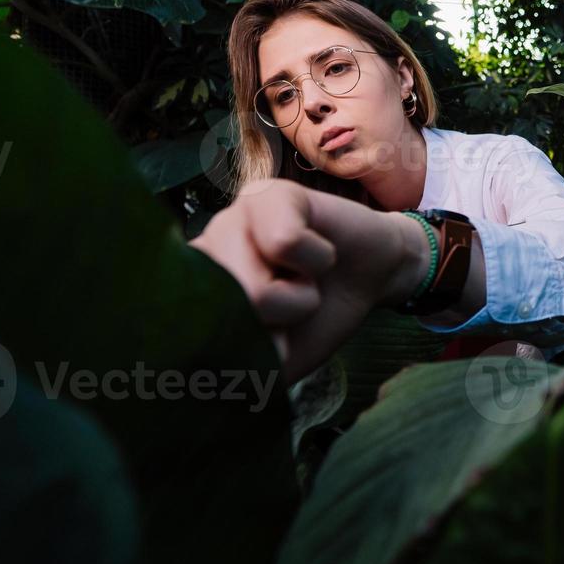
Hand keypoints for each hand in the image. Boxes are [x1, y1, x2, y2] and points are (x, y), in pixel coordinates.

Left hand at [189, 180, 430, 380]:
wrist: (372, 279)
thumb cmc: (318, 318)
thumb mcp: (275, 360)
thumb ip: (238, 369)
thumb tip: (217, 367)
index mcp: (194, 294)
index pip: (191, 339)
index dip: (244, 353)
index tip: (274, 341)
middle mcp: (202, 254)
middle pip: (228, 319)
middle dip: (277, 326)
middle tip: (293, 308)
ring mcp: (230, 220)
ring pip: (253, 289)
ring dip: (300, 299)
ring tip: (306, 281)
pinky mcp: (268, 193)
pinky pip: (286, 243)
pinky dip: (317, 260)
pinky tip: (319, 252)